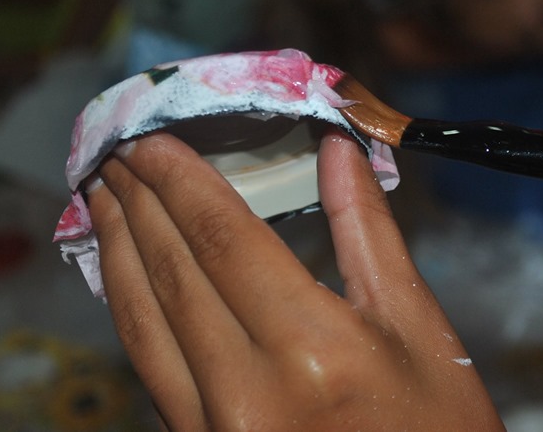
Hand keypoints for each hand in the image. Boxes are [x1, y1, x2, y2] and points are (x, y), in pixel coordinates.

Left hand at [87, 130, 502, 430]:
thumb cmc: (438, 427)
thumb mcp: (418, 326)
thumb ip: (368, 231)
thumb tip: (337, 149)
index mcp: (314, 349)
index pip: (226, 240)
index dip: (182, 182)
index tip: (153, 138)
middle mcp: (247, 392)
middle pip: (175, 275)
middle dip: (140, 204)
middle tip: (117, 150)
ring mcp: (214, 430)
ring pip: (145, 323)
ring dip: (119, 252)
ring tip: (104, 198)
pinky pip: (152, 368)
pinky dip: (133, 310)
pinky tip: (129, 275)